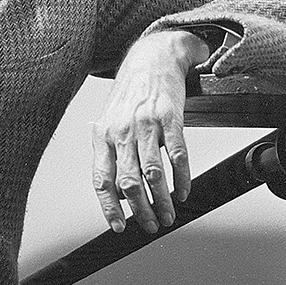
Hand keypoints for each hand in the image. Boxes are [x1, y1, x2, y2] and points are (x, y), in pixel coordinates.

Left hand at [92, 30, 209, 233]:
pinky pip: (177, 155)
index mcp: (103, 135)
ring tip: (168, 215)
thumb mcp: (110, 121)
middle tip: (150, 225)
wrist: (152, 58)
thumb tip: (114, 192)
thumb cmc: (131, 94)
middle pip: (129, 182)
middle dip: (141, 210)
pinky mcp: (171, 118)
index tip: (120, 226)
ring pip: (153, 174)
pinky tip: (183, 191)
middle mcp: (122, 131)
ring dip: (162, 201)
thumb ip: (109, 153)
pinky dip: (181, 179)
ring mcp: (147, 124)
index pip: (102, 180)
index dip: (110, 207)